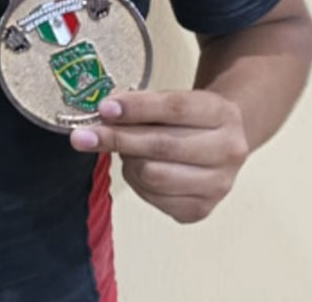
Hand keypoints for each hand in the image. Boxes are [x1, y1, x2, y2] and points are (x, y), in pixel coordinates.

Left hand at [69, 90, 248, 223]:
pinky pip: (154, 198)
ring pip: (154, 175)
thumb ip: (143, 106)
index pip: (175, 108)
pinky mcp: (201, 210)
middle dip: (118, 139)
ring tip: (124, 151)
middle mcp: (228, 151)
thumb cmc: (188, 117)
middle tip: (83, 136)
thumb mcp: (173, 100)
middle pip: (162, 146)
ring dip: (128, 161)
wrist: (224, 142)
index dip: (137, 108)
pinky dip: (136, 182)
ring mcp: (218, 185)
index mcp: (221, 113)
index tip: (104, 108)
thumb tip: (103, 114)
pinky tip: (138, 169)